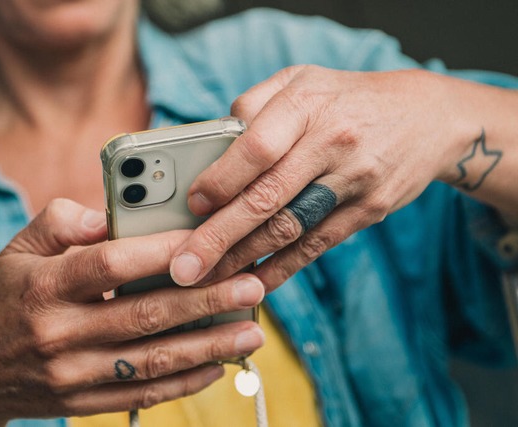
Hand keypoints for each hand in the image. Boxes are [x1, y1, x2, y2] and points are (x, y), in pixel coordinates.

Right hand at [0, 199, 263, 425]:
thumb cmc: (3, 299)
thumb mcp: (17, 250)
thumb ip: (60, 221)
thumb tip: (107, 213)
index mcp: (45, 285)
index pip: (110, 264)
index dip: (162, 252)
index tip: (208, 240)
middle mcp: (60, 332)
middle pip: (144, 315)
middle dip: (205, 301)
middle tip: (252, 287)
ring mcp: (73, 373)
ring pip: (152, 361)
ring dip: (208, 347)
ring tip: (251, 333)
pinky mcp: (83, 401)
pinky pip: (141, 394)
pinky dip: (183, 383)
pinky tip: (218, 366)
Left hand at [169, 65, 481, 289]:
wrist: (427, 117)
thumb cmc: (346, 98)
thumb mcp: (300, 80)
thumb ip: (253, 106)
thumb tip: (211, 148)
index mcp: (307, 103)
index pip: (256, 148)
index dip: (221, 180)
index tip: (194, 204)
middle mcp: (331, 142)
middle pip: (267, 197)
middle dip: (219, 238)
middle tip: (184, 268)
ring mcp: (354, 180)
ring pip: (290, 228)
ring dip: (245, 260)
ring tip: (208, 281)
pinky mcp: (368, 211)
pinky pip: (317, 245)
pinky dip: (283, 268)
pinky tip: (255, 283)